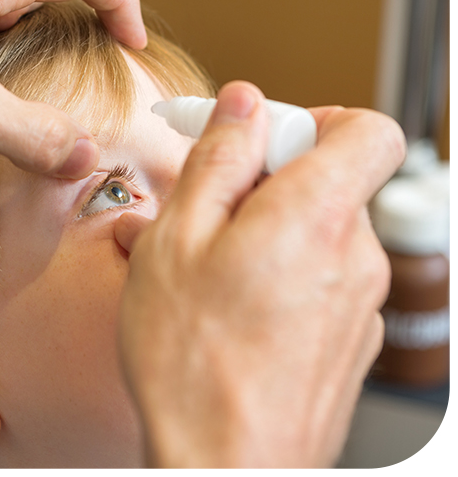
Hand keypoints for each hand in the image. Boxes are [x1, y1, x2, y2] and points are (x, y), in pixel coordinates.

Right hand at [115, 81, 405, 466]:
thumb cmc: (191, 362)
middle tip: (213, 207)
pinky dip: (282, 267)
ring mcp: (359, 301)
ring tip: (209, 262)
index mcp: (316, 217)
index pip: (368, 130)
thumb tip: (244, 105)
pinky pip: (321, 274)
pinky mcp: (351, 336)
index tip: (267, 139)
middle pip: (333, 180)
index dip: (318, 120)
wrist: (222, 470)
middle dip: (273, 180)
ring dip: (267, 228)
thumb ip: (219, 160)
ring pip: (318, 230)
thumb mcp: (178, 239)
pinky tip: (232, 299)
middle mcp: (355, 257)